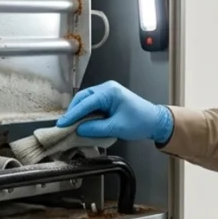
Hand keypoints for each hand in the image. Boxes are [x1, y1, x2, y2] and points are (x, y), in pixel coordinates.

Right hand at [57, 80, 173, 143]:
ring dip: (79, 112)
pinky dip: (86, 112)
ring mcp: (108, 92)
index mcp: (110, 92)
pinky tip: (82, 122)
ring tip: (71, 124)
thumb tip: (79, 129)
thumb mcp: (116, 128)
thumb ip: (95, 128)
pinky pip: (93, 104)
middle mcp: (107, 88)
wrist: (155, 121)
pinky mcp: (109, 99)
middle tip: (65, 124)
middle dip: (73, 111)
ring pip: (86, 100)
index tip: (62, 124)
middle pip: (83, 98)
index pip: (86, 103)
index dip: (72, 114)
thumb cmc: (140, 122)